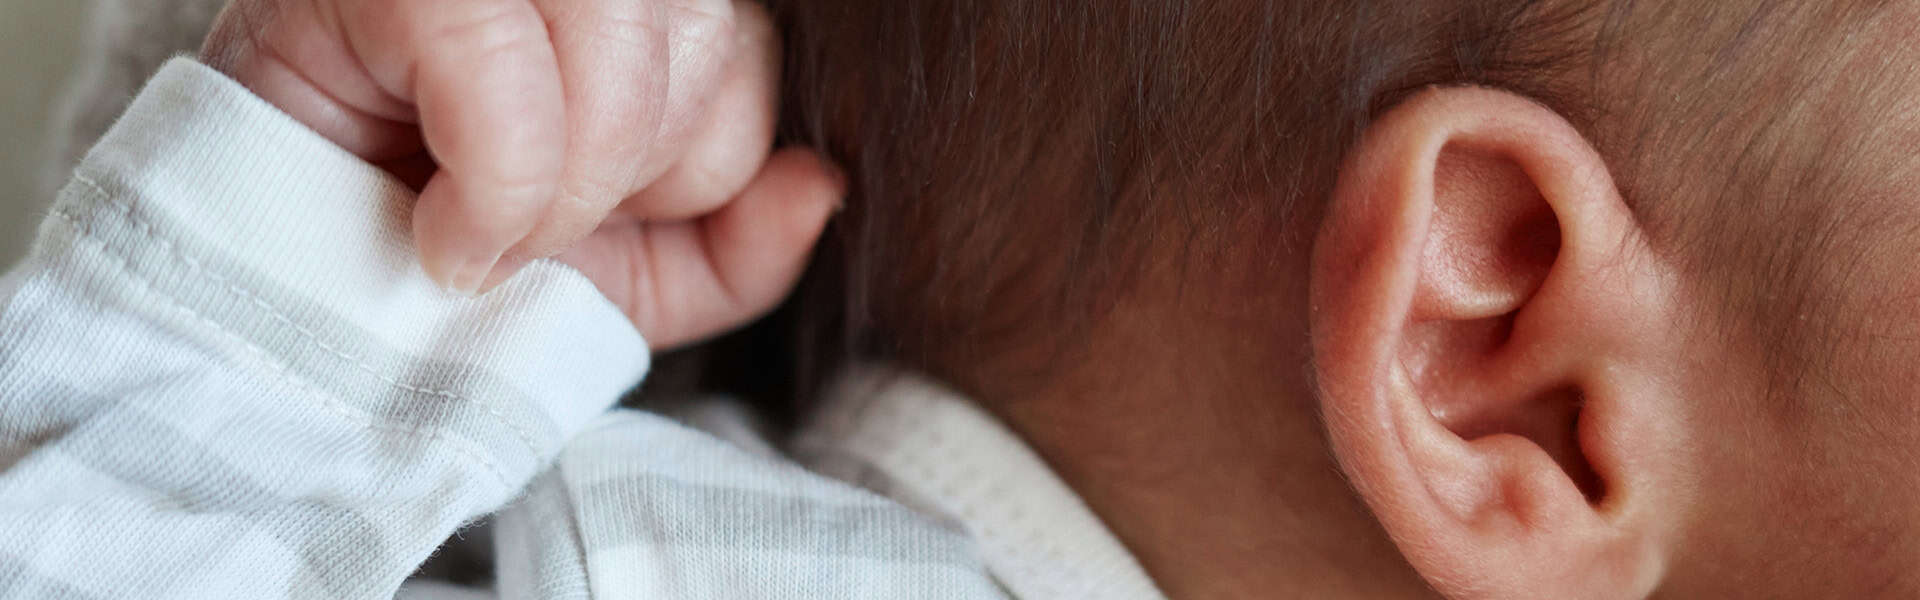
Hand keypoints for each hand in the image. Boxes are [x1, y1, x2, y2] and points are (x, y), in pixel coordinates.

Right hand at [201, 0, 839, 348]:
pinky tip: (444, 225)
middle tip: (522, 218)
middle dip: (621, 184)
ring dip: (556, 196)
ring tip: (479, 222)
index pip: (740, 51)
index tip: (591, 201)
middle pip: (694, 58)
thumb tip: (819, 184)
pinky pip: (512, 96)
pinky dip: (494, 193)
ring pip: (624, 70)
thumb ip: (737, 243)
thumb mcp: (617, 268)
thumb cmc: (436, 237)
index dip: (687, 159)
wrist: (260, 261)